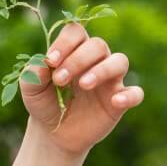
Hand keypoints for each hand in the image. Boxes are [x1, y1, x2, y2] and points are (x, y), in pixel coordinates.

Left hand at [20, 23, 143, 155]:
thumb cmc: (43, 102)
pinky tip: (116, 101)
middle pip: (97, 45)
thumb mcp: (30, 89)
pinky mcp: (119, 102)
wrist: (53, 133)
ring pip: (120, 61)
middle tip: (60, 80)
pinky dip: (130, 95)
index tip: (51, 61)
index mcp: (73, 51)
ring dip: (102, 70)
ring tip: (83, 85)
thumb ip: (33, 73)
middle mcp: (95, 61)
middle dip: (77, 59)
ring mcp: (110, 80)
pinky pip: (136, 93)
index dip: (65, 42)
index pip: (76, 32)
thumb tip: (42, 62)